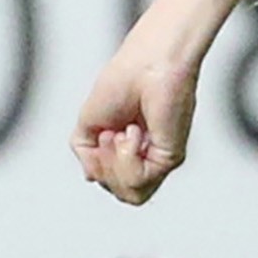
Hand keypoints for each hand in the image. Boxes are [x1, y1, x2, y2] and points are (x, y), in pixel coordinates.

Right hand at [72, 27, 200, 205]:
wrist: (147, 62)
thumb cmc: (124, 79)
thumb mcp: (89, 123)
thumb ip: (88, 155)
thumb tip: (91, 178)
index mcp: (129, 148)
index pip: (111, 181)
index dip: (98, 166)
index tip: (100, 134)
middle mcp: (146, 156)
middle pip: (121, 192)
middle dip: (105, 171)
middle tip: (108, 136)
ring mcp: (158, 158)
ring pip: (131, 195)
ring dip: (114, 168)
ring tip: (119, 134)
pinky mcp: (169, 157)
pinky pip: (140, 182)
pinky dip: (126, 159)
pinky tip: (130, 132)